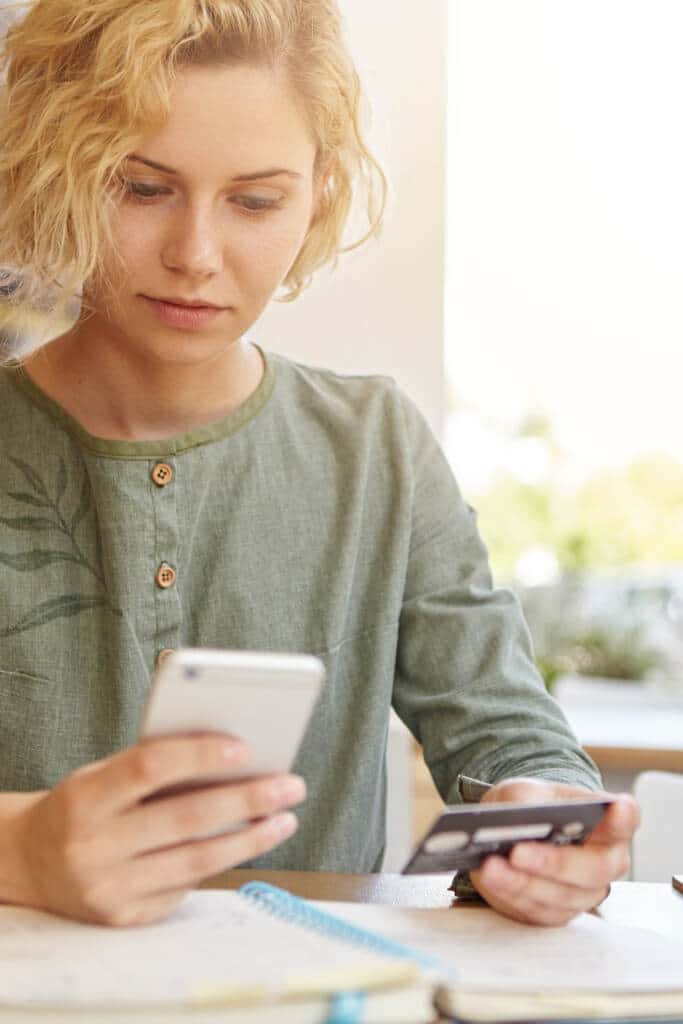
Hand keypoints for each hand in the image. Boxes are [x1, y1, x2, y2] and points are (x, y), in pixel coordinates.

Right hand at [11, 735, 305, 925]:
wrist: (32, 862)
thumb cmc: (85, 804)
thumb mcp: (103, 775)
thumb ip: (154, 766)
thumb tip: (234, 755)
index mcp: (85, 797)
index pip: (149, 767)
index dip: (199, 755)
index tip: (247, 748)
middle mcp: (93, 846)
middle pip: (185, 819)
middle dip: (248, 800)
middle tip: (292, 785)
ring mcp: (109, 889)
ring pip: (196, 860)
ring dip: (251, 838)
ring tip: (286, 818)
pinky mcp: (126, 918)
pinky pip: (185, 885)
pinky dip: (220, 861)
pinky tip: (246, 842)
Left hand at [468, 777, 638, 926]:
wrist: (511, 831)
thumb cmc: (529, 807)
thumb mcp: (525, 792)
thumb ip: (526, 803)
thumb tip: (516, 823)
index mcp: (607, 824)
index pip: (625, 821)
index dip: (624, 818)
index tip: (618, 807)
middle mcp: (605, 861)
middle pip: (594, 869)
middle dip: (554, 862)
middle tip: (518, 852)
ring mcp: (584, 893)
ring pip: (562, 896)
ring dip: (523, 882)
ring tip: (491, 866)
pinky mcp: (557, 913)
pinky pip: (537, 910)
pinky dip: (511, 893)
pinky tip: (490, 878)